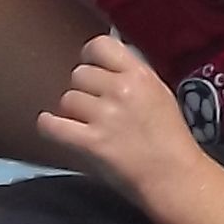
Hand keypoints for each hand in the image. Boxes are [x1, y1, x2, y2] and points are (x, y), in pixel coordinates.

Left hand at [35, 34, 199, 202]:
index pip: (100, 46)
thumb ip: (133, 77)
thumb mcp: (159, 95)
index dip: (89, 57)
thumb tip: (104, 65)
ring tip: (85, 124)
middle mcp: (122, 90)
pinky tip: (51, 127)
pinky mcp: (92, 142)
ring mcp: (106, 116)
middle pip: (79, 74)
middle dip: (83, 90)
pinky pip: (53, 126)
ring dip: (72, 112)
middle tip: (93, 107)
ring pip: (67, 99)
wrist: (175, 178)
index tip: (90, 68)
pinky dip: (48, 126)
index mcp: (140, 75)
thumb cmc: (171, 140)